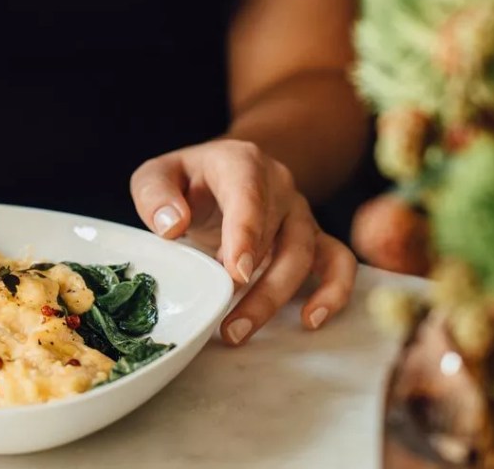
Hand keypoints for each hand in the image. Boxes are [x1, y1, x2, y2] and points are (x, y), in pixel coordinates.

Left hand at [130, 139, 357, 344]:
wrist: (220, 173)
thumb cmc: (187, 180)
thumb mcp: (157, 176)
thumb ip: (154, 194)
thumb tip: (172, 225)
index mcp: (241, 163)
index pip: (249, 194)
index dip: (246, 233)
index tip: (236, 272)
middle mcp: (279, 185)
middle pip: (279, 234)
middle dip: (258, 285)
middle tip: (229, 326)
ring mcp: (299, 211)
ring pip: (304, 254)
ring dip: (277, 297)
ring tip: (240, 331)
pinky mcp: (312, 236)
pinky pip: (338, 260)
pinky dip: (334, 289)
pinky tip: (311, 319)